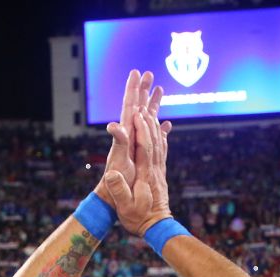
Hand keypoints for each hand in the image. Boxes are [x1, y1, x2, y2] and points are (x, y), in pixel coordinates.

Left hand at [97, 70, 151, 193]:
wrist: (115, 201)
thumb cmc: (117, 185)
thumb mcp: (118, 162)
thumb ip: (118, 143)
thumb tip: (113, 125)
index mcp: (127, 137)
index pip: (130, 107)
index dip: (134, 90)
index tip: (137, 72)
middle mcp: (131, 138)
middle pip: (138, 108)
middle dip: (143, 90)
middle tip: (149, 73)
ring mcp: (137, 146)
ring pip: (147, 120)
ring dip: (153, 105)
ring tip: (160, 89)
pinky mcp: (142, 156)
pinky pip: (153, 137)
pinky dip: (160, 129)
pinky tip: (167, 125)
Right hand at [101, 109, 171, 234]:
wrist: (156, 228)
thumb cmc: (138, 219)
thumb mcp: (125, 207)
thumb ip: (120, 190)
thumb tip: (111, 173)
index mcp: (145, 175)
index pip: (144, 147)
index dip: (142, 130)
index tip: (137, 114)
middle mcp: (154, 170)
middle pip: (154, 141)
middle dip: (148, 121)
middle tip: (143, 104)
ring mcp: (159, 172)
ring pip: (159, 144)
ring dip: (155, 126)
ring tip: (152, 110)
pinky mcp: (160, 175)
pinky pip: (162, 152)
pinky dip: (162, 138)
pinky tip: (164, 131)